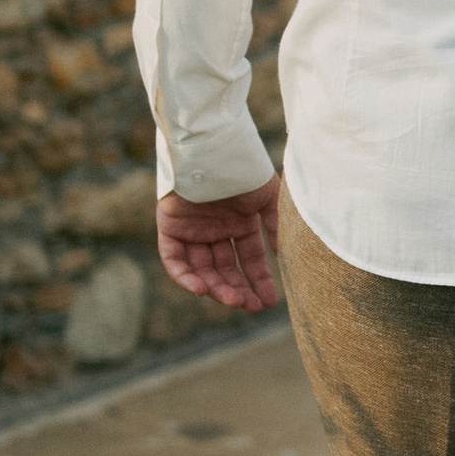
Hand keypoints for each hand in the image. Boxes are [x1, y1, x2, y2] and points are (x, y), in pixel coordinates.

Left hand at [157, 180, 282, 312]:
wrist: (214, 149)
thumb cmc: (245, 170)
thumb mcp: (269, 200)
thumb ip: (275, 227)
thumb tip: (284, 257)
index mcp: (239, 222)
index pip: (248, 259)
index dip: (258, 280)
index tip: (269, 302)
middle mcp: (215, 229)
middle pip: (224, 269)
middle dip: (237, 289)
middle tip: (249, 306)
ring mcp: (192, 229)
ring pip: (201, 268)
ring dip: (215, 287)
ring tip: (232, 301)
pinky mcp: (170, 227)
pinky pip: (174, 259)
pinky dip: (184, 276)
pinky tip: (202, 289)